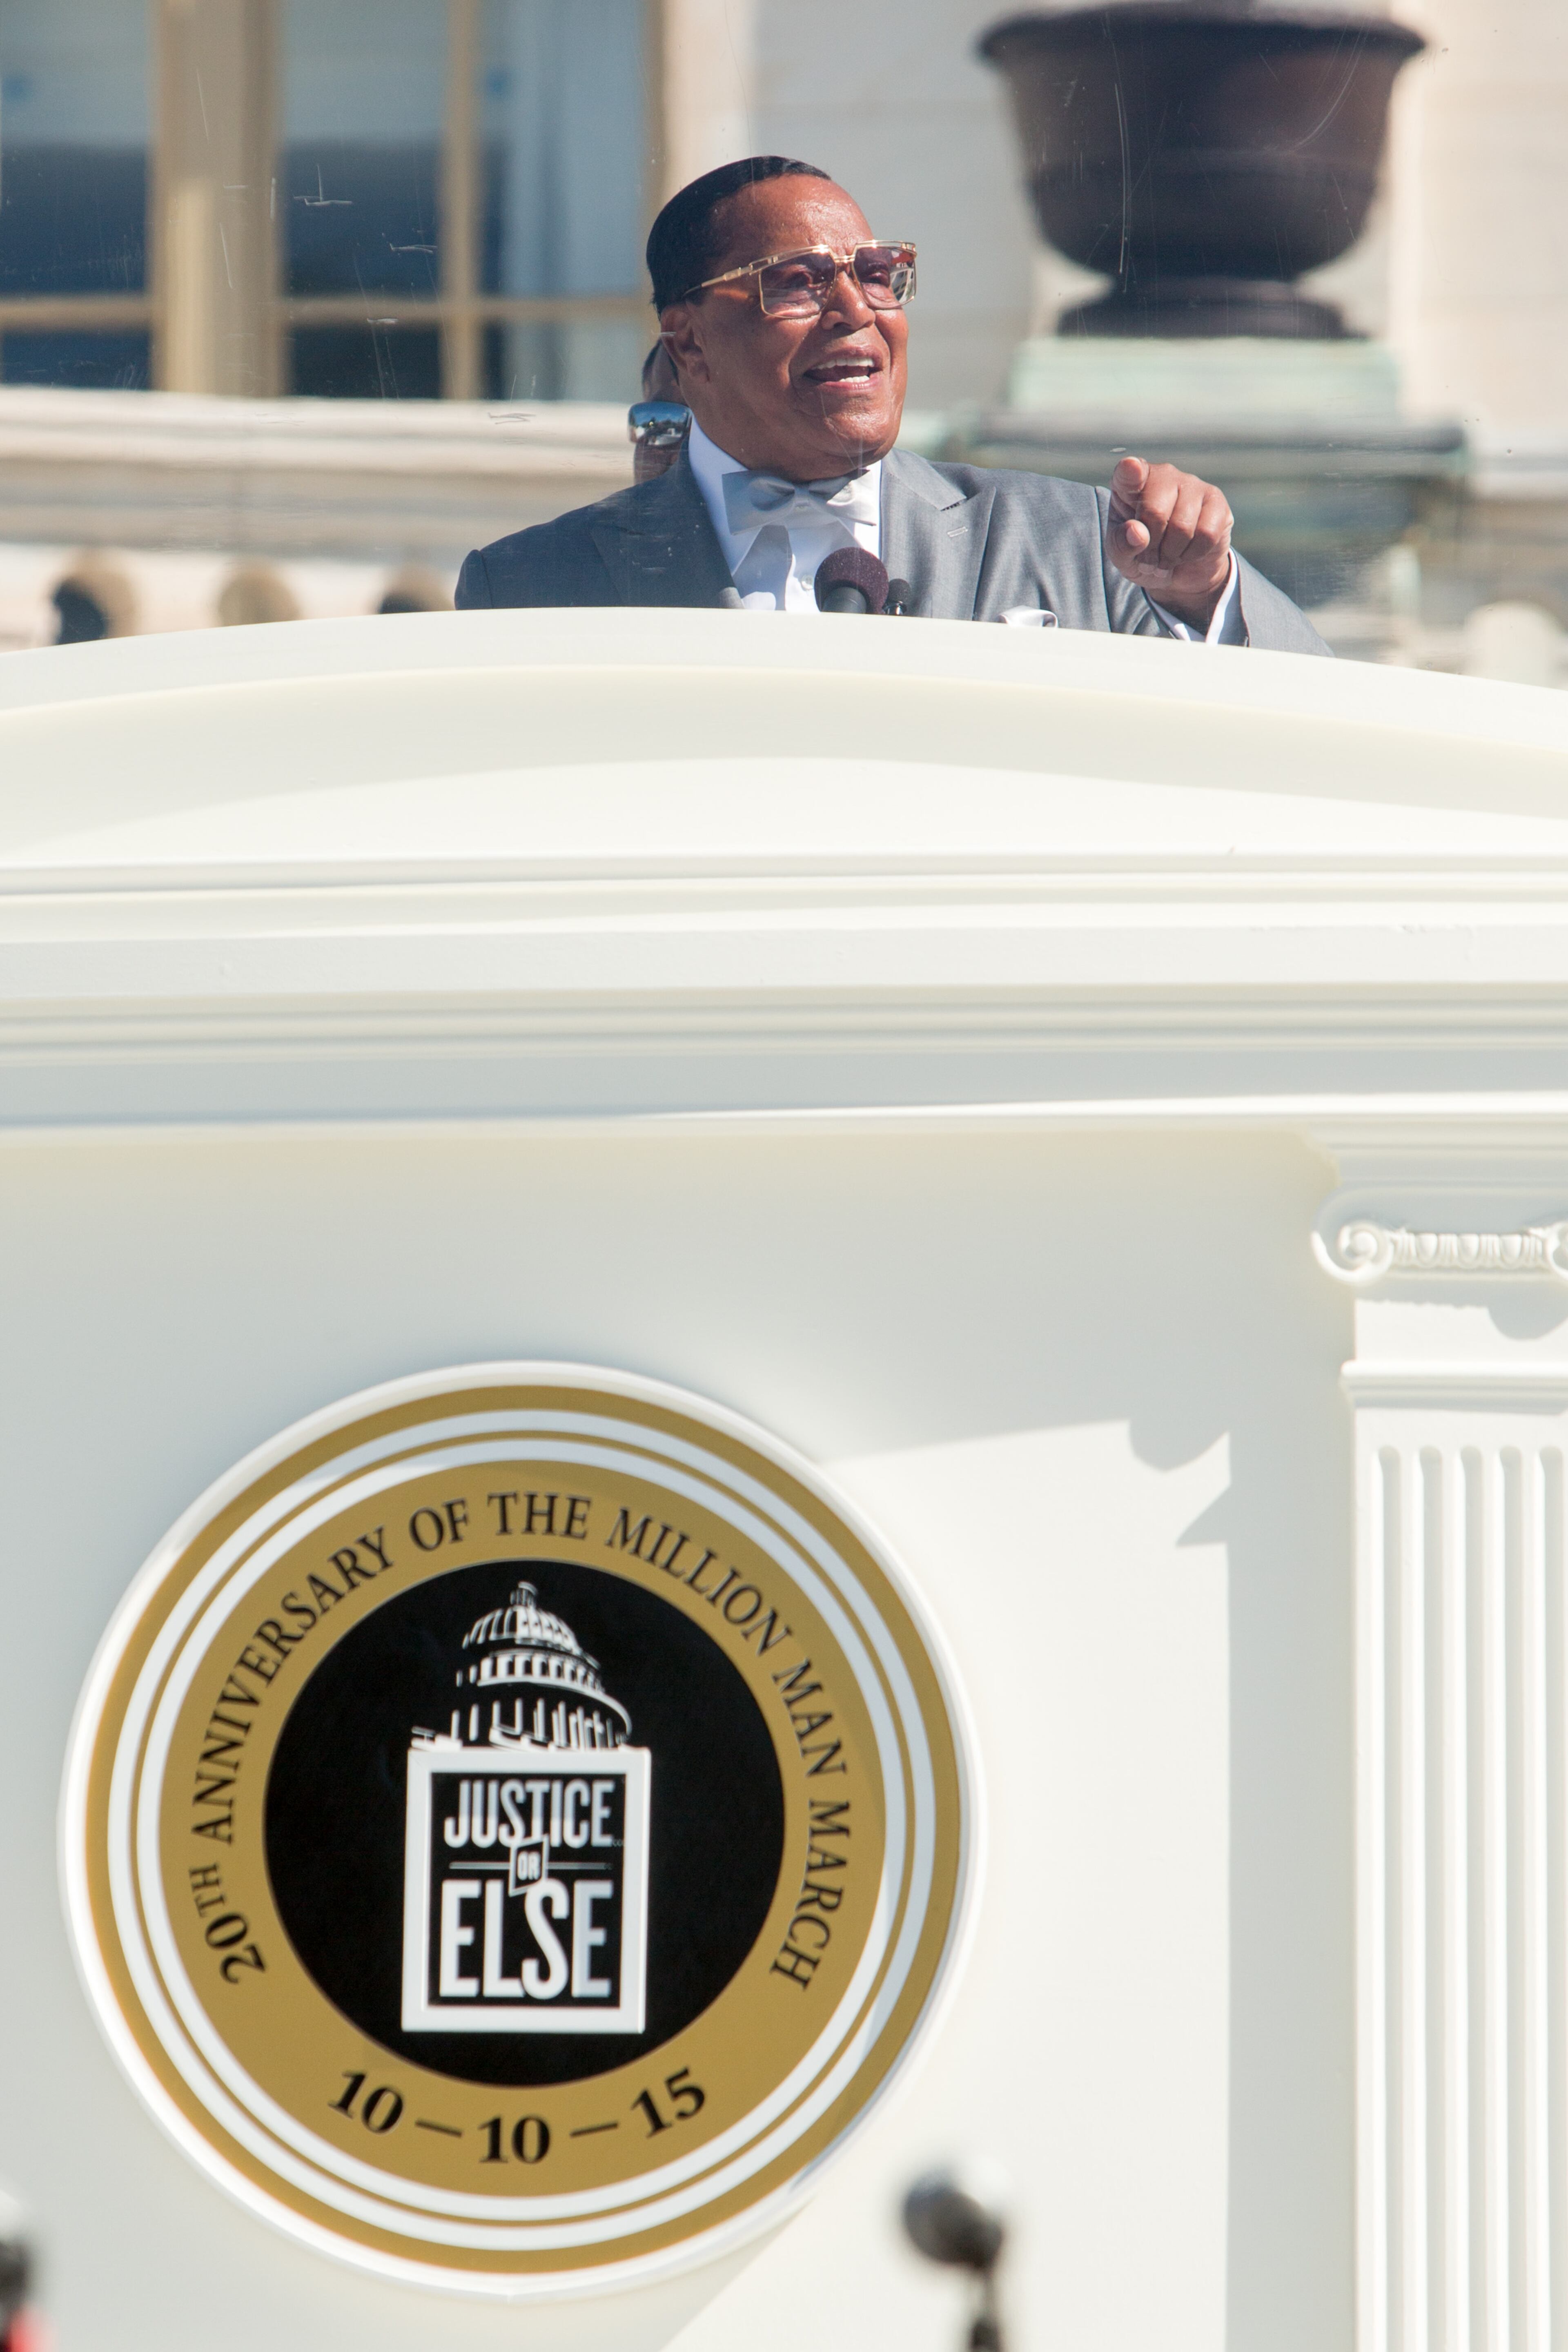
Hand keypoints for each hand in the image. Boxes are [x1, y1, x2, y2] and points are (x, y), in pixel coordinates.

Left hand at [1106, 455, 1233, 627]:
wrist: (1178, 570)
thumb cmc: (1143, 553)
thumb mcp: (1122, 556)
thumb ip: (1122, 544)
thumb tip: (1137, 533)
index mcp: (1131, 484)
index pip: (1128, 472)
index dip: (1130, 471)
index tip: (1131, 468)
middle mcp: (1163, 475)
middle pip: (1155, 512)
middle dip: (1151, 548)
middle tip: (1150, 561)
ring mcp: (1192, 484)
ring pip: (1182, 527)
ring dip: (1172, 555)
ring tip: (1167, 558)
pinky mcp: (1216, 500)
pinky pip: (1206, 534)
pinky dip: (1193, 554)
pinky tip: (1187, 552)